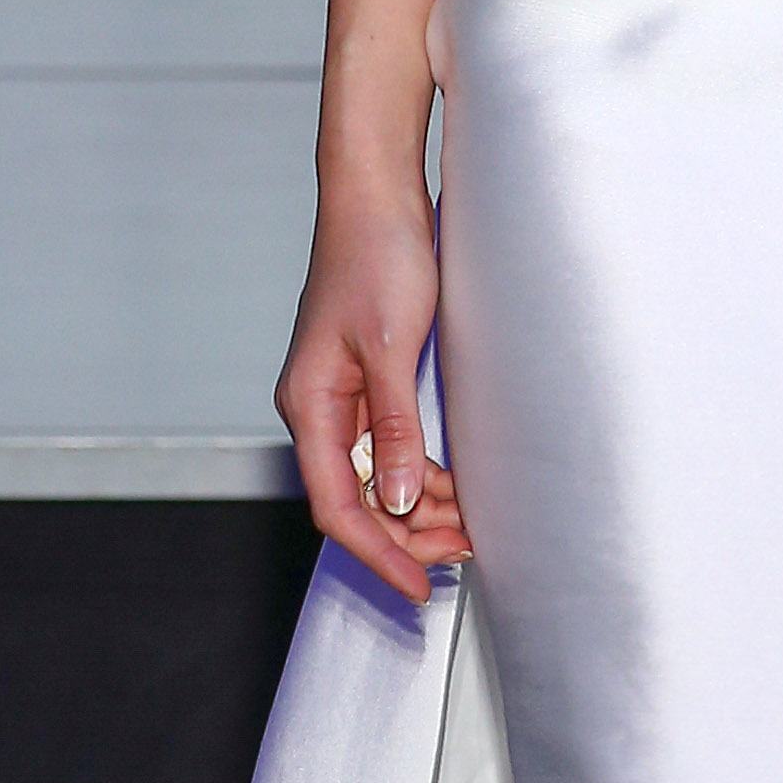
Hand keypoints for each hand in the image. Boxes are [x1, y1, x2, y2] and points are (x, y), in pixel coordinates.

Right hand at [276, 186, 473, 608]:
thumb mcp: (391, 346)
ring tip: (472, 523)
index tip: (418, 586)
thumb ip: (394, 426)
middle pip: (357, 500)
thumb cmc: (376, 256)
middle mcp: (318, 408)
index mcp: (310, 405)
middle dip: (407, 536)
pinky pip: (390, 448)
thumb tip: (401, 499)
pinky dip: (423, 472)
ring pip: (377, 478)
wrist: (376, 195)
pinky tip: (458, 484)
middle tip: (464, 554)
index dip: (378, 553)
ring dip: (421, 507)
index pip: (338, 505)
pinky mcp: (367, 383)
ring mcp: (341, 397)